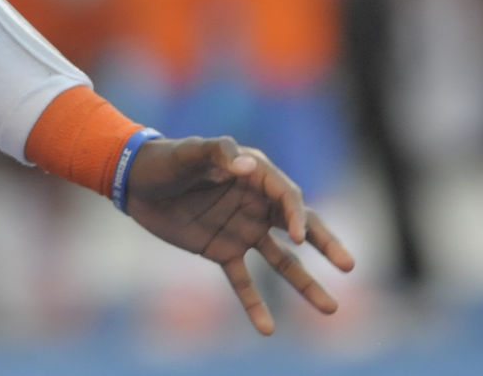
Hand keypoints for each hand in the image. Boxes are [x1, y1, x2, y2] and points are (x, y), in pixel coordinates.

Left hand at [124, 136, 354, 335]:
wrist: (134, 181)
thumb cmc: (165, 159)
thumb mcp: (189, 152)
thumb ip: (219, 154)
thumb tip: (248, 167)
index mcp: (255, 175)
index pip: (287, 196)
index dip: (295, 216)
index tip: (295, 236)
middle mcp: (256, 204)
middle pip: (298, 227)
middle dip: (325, 244)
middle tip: (349, 265)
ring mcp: (242, 230)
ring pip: (281, 261)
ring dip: (305, 284)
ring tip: (330, 309)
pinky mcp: (222, 251)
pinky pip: (244, 282)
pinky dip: (255, 305)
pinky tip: (268, 329)